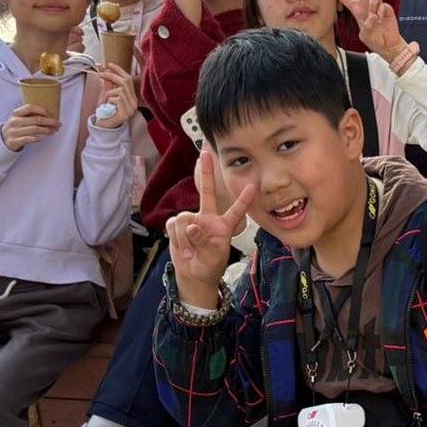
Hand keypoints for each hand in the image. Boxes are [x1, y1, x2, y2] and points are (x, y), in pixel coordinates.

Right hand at [0, 104, 59, 152]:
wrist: (2, 140)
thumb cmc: (16, 127)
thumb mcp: (19, 118)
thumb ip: (30, 115)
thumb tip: (50, 115)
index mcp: (16, 113)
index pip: (30, 107)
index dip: (42, 110)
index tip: (52, 114)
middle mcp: (14, 121)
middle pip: (36, 119)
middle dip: (50, 122)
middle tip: (58, 124)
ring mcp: (14, 131)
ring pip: (34, 129)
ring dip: (47, 130)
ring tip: (54, 131)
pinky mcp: (14, 141)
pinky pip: (28, 139)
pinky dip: (36, 139)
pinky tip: (42, 139)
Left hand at [90, 63, 138, 128]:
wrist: (103, 127)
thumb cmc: (105, 111)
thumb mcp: (106, 95)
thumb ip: (108, 84)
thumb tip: (106, 71)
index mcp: (131, 97)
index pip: (129, 79)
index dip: (119, 70)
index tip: (109, 65)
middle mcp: (134, 103)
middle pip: (125, 82)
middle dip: (111, 75)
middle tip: (100, 74)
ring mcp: (131, 109)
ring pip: (120, 90)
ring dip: (108, 92)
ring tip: (104, 99)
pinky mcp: (125, 114)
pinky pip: (117, 99)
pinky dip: (109, 99)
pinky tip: (107, 105)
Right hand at [166, 146, 254, 308]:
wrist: (193, 274)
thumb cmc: (208, 265)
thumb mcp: (212, 257)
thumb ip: (204, 242)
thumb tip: (191, 226)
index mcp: (223, 226)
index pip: (236, 211)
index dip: (243, 200)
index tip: (252, 186)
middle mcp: (208, 218)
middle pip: (207, 192)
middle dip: (206, 172)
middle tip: (205, 152)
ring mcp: (192, 219)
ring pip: (185, 221)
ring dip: (185, 239)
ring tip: (191, 251)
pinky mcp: (177, 224)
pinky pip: (173, 226)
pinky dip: (176, 239)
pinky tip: (182, 246)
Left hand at [335, 0, 417, 71]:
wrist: (388, 45)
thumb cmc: (374, 40)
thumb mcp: (365, 36)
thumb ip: (366, 26)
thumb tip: (371, 16)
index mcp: (356, 9)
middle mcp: (366, 4)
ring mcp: (377, 5)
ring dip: (373, 5)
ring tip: (375, 18)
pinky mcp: (387, 8)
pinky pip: (383, 5)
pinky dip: (381, 14)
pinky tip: (381, 20)